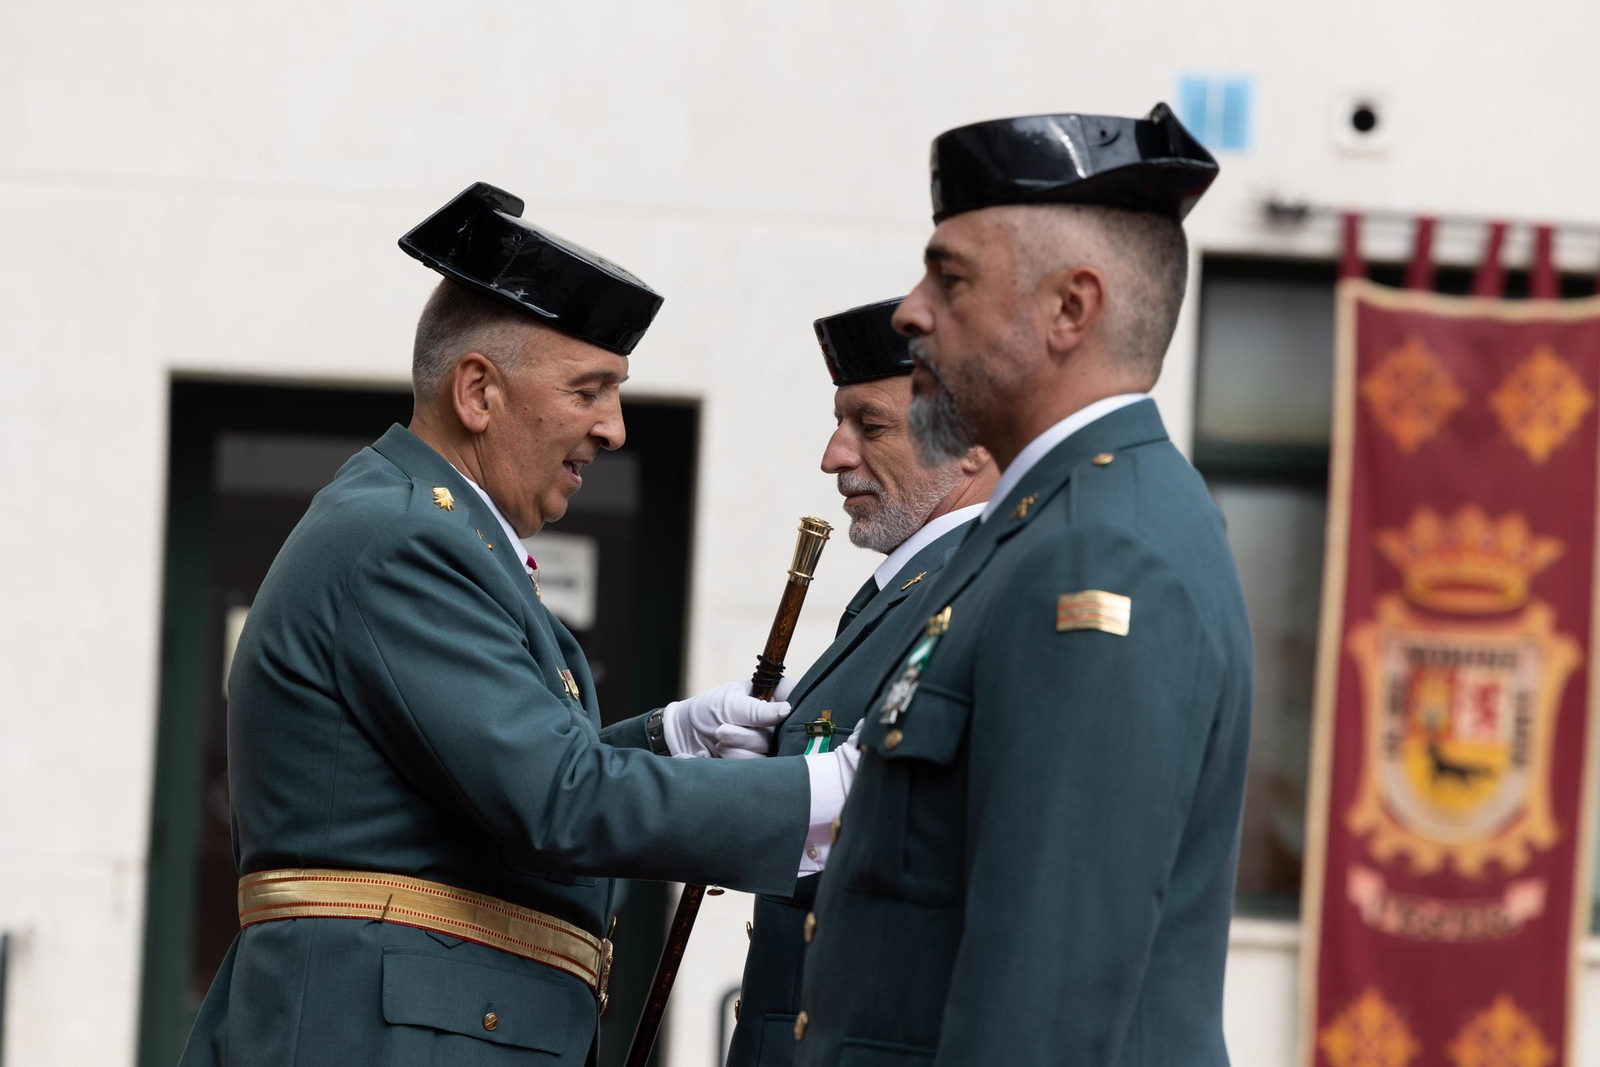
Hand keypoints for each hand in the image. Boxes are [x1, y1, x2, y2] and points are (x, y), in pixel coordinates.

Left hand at [661, 679, 792, 757]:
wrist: (683, 736)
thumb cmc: (707, 711)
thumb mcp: (730, 704)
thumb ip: (758, 710)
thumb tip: (787, 710)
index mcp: (771, 697)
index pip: (796, 697)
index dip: (795, 706)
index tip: (783, 712)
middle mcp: (774, 721)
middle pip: (781, 731)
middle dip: (747, 734)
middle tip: (722, 729)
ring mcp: (766, 743)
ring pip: (766, 750)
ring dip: (737, 745)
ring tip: (717, 736)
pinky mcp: (757, 762)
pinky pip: (755, 765)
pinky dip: (733, 758)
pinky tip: (718, 751)